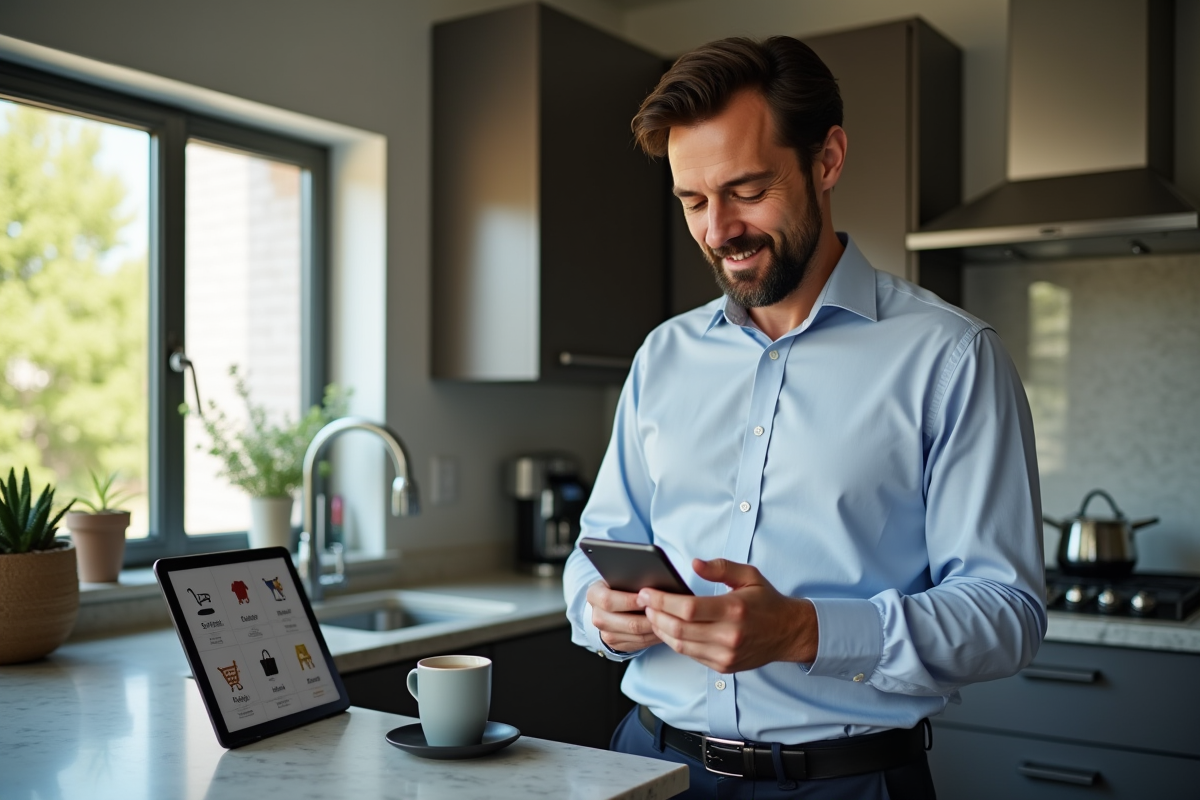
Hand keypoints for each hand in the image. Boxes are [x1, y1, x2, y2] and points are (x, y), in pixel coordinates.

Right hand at [587, 580, 662, 652]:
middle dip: (650, 618)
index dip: (630, 601)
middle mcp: (597, 616)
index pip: (609, 600)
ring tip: (669, 620)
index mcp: (594, 595)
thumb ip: (630, 580)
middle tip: (665, 611)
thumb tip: (652, 585)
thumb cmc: (619, 587)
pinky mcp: (616, 645)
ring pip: (637, 635)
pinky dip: (655, 637)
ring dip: (656, 628)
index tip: (648, 597)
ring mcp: (606, 634)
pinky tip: (664, 629)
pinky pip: (640, 644)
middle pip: (628, 622)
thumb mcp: (618, 578)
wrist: (608, 605)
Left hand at [637, 558, 818, 672]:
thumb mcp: (749, 575)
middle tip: (644, 602)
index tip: (647, 592)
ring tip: (652, 614)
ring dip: (661, 629)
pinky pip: (690, 655)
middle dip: (655, 614)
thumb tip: (694, 563)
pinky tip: (668, 629)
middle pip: (679, 629)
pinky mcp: (723, 666)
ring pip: (681, 645)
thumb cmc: (766, 601)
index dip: (662, 601)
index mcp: (734, 610)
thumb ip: (720, 567)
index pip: (688, 608)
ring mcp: (726, 654)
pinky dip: (675, 642)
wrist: (788, 633)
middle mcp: (729, 635)